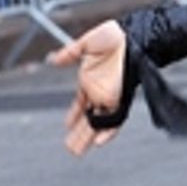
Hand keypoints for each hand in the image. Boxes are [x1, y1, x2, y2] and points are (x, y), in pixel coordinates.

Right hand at [52, 19, 128, 154]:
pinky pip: (115, 119)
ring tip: (76, 151)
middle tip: (71, 148)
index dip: (74, 115)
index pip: (81, 105)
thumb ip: (70, 53)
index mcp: (91, 81)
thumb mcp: (86, 45)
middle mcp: (101, 92)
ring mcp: (111, 96)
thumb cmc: (113, 37)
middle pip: (89, 118)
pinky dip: (108, 130)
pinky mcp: (122, 97)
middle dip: (80, 134)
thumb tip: (53, 60)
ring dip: (89, 137)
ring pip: (99, 123)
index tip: (67, 126)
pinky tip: (98, 141)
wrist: (133, 34)